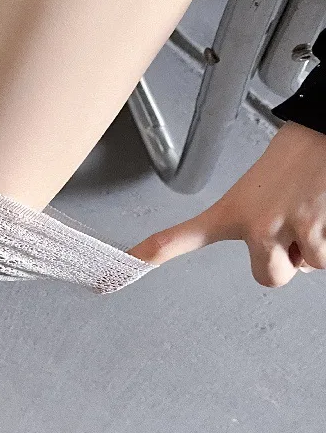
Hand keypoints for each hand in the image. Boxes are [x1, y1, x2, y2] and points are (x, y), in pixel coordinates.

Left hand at [127, 120, 325, 286]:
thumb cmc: (301, 155)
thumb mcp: (260, 187)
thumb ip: (257, 218)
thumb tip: (281, 247)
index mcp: (233, 211)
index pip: (181, 237)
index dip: (153, 254)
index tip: (127, 263)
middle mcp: (256, 226)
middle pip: (268, 278)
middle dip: (285, 262)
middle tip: (291, 231)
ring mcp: (289, 231)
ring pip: (307, 266)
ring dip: (314, 245)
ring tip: (312, 209)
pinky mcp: (320, 233)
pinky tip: (325, 213)